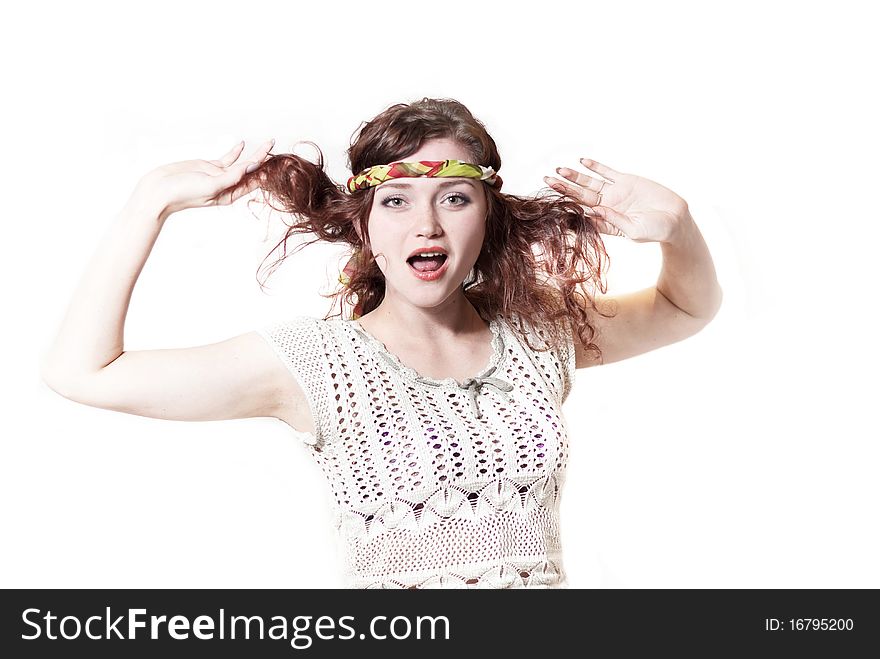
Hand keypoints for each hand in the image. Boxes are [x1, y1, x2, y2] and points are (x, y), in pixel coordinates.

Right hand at [136, 139, 274, 215]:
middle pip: (250, 171)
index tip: (278, 161)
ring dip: (253, 154)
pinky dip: (235, 152)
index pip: (253, 182)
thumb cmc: (183, 193)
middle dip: (263, 160)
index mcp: (230, 195)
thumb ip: (230, 177)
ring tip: (267, 144)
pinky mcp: (209, 167)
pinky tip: (243, 144)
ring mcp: (218, 175)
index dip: (266, 171)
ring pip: (240, 163)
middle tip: (274, 145)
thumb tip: (250, 167)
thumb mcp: (210, 186)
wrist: (159, 190)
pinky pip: (226, 159)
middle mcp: (227, 186)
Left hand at [544, 158, 688, 242]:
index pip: (581, 215)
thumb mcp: (634, 230)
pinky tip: (582, 162)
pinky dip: (595, 167)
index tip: (551, 206)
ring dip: (574, 177)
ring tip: (559, 170)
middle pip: (580, 196)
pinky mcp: (625, 181)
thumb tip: (593, 211)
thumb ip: (614, 221)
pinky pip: (607, 172)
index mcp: (605, 222)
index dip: (566, 210)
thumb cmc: (656, 231)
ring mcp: (615, 193)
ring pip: (589, 183)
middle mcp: (606, 207)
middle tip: (547, 181)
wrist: (675, 218)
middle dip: (563, 189)